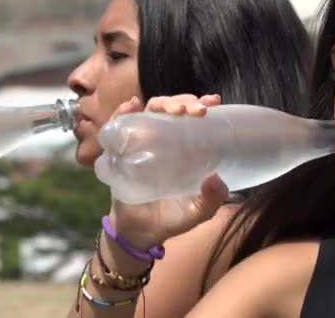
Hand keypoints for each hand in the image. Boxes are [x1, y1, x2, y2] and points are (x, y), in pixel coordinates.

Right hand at [105, 94, 229, 248]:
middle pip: (171, 109)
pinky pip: (118, 125)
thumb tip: (216, 178)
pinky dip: (123, 111)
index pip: (191, 118)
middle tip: (197, 110)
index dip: (201, 104)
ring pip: (149, 111)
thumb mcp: (196, 212)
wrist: (139, 233)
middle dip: (185, 102)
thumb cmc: (170, 219)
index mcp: (183, 148)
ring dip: (163, 104)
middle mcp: (162, 139)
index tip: (213, 102)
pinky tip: (132, 105)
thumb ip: (210, 201)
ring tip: (175, 110)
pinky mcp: (119, 150)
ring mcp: (140, 142)